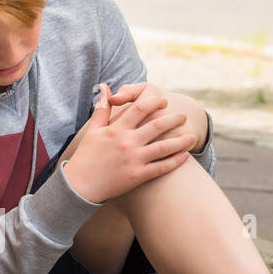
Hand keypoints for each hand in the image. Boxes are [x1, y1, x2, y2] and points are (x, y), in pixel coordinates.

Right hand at [61, 82, 197, 203]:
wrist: (80, 186)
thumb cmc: (86, 156)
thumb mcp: (93, 130)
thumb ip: (102, 108)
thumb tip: (105, 87)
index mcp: (116, 129)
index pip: (141, 108)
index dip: (155, 102)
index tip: (164, 101)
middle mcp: (127, 142)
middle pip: (157, 125)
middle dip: (174, 119)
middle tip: (183, 116)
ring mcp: (134, 159)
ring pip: (164, 147)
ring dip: (180, 140)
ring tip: (192, 136)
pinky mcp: (137, 176)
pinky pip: (161, 167)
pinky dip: (175, 161)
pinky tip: (185, 156)